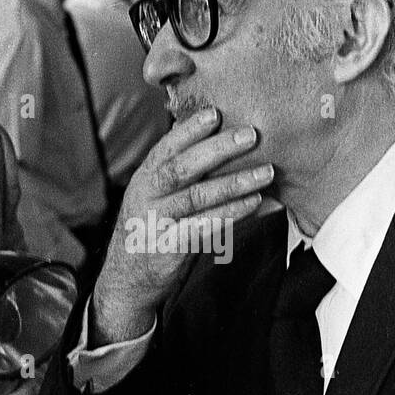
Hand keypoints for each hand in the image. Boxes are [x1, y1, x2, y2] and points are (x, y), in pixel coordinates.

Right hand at [89, 109, 272, 345]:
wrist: (127, 281)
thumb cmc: (152, 230)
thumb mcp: (156, 196)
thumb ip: (180, 171)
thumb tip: (218, 141)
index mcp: (144, 178)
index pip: (166, 148)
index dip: (190, 129)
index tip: (216, 112)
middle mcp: (146, 197)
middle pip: (182, 168)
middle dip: (218, 149)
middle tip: (251, 134)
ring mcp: (156, 223)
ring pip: (197, 197)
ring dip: (235, 182)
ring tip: (266, 173)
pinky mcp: (170, 248)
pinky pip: (205, 227)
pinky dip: (232, 213)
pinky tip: (255, 203)